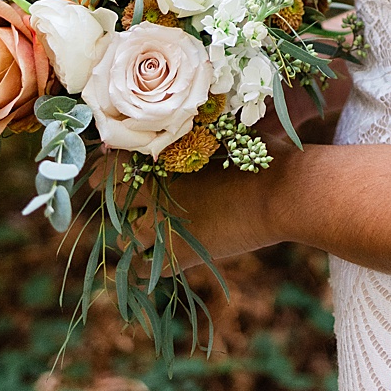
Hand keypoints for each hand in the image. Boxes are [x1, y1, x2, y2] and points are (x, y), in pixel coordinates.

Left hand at [88, 140, 282, 265]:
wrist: (285, 194)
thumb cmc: (262, 155)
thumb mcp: (228, 132)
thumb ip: (198, 133)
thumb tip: (185, 121)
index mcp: (162, 163)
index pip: (109, 169)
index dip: (105, 171)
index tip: (107, 171)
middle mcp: (153, 196)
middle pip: (112, 204)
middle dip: (117, 202)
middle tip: (129, 199)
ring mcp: (164, 228)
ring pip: (126, 238)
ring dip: (133, 232)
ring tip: (150, 226)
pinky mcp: (180, 255)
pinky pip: (143, 269)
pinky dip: (145, 264)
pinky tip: (159, 254)